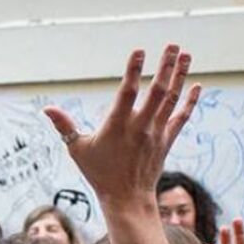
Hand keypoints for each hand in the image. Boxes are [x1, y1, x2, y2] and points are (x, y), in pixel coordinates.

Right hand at [44, 45, 199, 204]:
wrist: (126, 198)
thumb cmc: (98, 173)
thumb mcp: (77, 149)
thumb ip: (64, 126)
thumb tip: (46, 109)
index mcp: (117, 125)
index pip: (127, 92)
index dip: (133, 71)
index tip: (139, 51)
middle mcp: (140, 127)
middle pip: (157, 91)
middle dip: (165, 66)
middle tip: (172, 45)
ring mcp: (156, 133)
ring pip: (171, 99)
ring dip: (179, 76)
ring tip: (185, 54)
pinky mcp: (166, 141)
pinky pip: (181, 118)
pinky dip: (190, 102)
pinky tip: (197, 85)